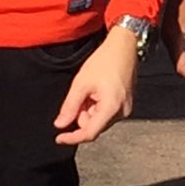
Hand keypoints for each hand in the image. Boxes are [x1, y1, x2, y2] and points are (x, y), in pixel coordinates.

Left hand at [54, 28, 137, 145]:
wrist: (123, 47)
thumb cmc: (105, 61)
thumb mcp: (81, 83)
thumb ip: (69, 107)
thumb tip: (60, 124)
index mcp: (111, 108)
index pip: (89, 133)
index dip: (72, 137)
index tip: (59, 138)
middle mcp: (121, 112)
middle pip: (93, 126)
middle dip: (82, 114)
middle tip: (80, 94)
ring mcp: (125, 109)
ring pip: (98, 120)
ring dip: (89, 109)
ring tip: (90, 89)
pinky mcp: (125, 105)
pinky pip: (106, 113)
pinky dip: (96, 105)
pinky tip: (97, 90)